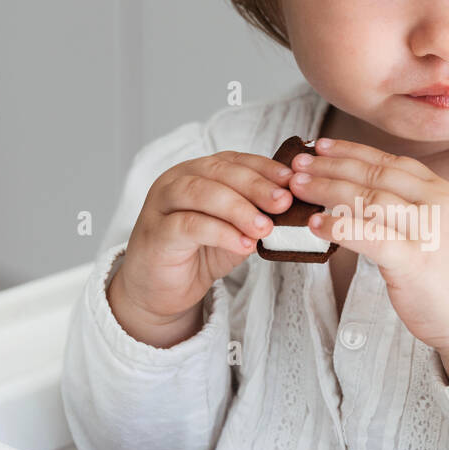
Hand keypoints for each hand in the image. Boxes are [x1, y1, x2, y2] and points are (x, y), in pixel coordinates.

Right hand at [109, 151, 294, 339]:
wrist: (161, 289)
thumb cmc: (199, 253)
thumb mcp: (235, 230)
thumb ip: (256, 215)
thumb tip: (292, 208)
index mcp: (198, 172)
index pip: (233, 160)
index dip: (264, 168)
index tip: (292, 180)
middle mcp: (177, 180)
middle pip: (219, 172)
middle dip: (255, 186)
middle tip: (283, 203)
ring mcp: (162, 204)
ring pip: (201, 193)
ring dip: (238, 208)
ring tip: (264, 227)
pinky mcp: (156, 232)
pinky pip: (189, 225)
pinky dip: (220, 233)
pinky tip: (243, 245)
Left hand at [288, 138, 448, 379]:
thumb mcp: (439, 227)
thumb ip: (409, 207)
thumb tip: (361, 194)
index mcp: (441, 192)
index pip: (390, 161)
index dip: (352, 151)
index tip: (322, 147)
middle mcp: (436, 204)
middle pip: (375, 174)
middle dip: (331, 166)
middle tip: (298, 163)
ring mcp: (427, 231)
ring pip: (369, 198)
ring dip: (328, 189)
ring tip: (298, 188)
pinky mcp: (415, 261)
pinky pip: (370, 236)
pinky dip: (339, 226)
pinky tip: (316, 223)